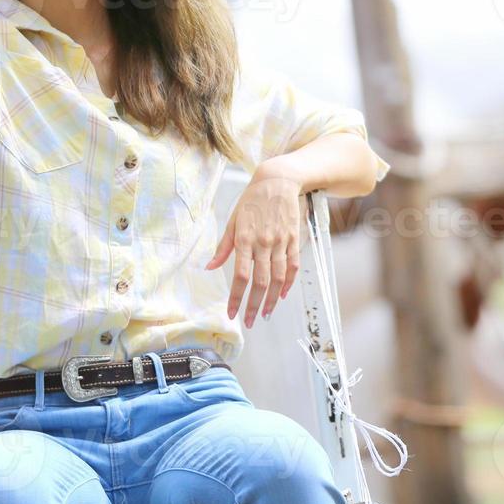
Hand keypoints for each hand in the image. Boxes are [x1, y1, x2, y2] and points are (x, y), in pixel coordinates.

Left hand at [205, 164, 303, 328]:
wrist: (278, 181)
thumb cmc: (252, 200)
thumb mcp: (232, 220)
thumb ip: (223, 246)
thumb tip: (210, 267)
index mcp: (244, 239)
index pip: (240, 276)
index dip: (236, 298)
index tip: (231, 313)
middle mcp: (263, 243)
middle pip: (260, 282)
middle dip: (254, 306)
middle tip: (250, 322)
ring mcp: (281, 242)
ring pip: (278, 278)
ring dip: (272, 299)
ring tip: (266, 313)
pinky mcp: (293, 239)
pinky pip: (293, 265)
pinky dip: (289, 282)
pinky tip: (283, 294)